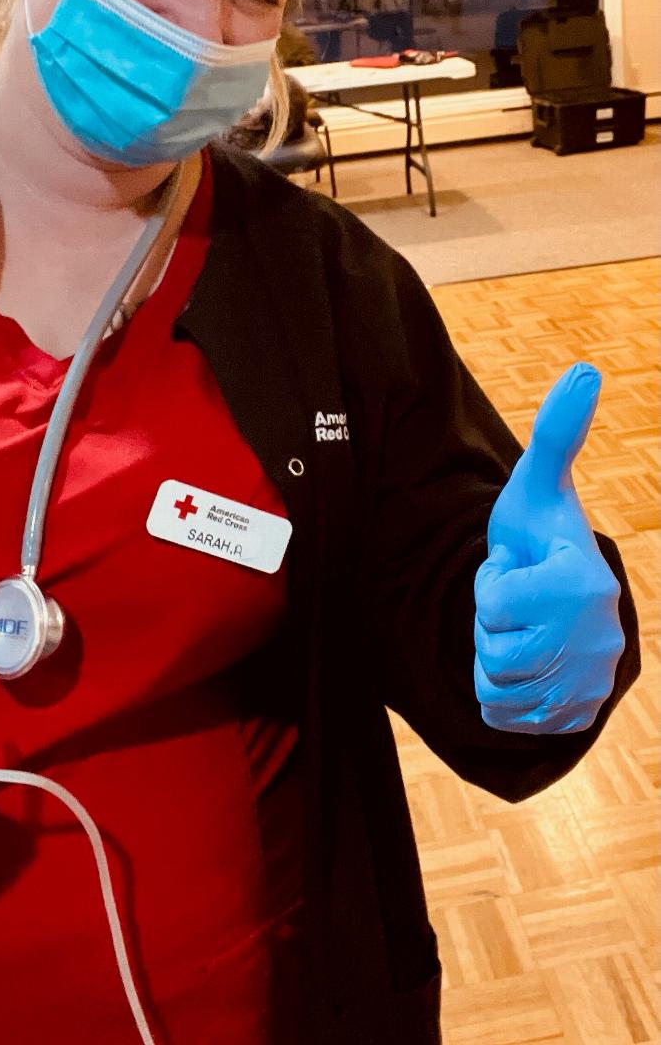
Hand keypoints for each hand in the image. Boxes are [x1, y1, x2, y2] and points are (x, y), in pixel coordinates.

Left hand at [474, 362, 625, 734]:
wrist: (564, 599)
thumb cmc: (540, 535)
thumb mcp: (539, 485)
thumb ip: (557, 433)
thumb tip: (586, 368)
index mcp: (582, 584)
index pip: (492, 603)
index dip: (492, 584)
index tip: (518, 568)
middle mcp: (595, 641)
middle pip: (492, 651)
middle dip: (491, 625)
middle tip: (517, 603)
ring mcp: (590, 684)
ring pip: (496, 687)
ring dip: (493, 660)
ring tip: (520, 629)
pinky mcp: (576, 717)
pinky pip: (506, 717)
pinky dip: (503, 697)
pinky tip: (525, 664)